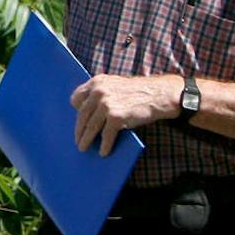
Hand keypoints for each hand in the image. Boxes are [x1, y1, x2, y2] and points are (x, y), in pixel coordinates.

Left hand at [70, 74, 184, 155]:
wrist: (158, 94)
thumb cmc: (138, 92)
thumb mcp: (115, 85)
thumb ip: (101, 92)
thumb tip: (89, 112)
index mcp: (96, 82)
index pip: (76, 97)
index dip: (76, 110)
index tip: (77, 120)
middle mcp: (98, 91)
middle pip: (82, 115)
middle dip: (79, 130)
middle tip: (78, 140)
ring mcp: (106, 104)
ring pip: (91, 127)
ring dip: (86, 140)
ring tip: (83, 147)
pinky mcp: (115, 117)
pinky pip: (106, 135)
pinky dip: (104, 145)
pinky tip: (103, 151)